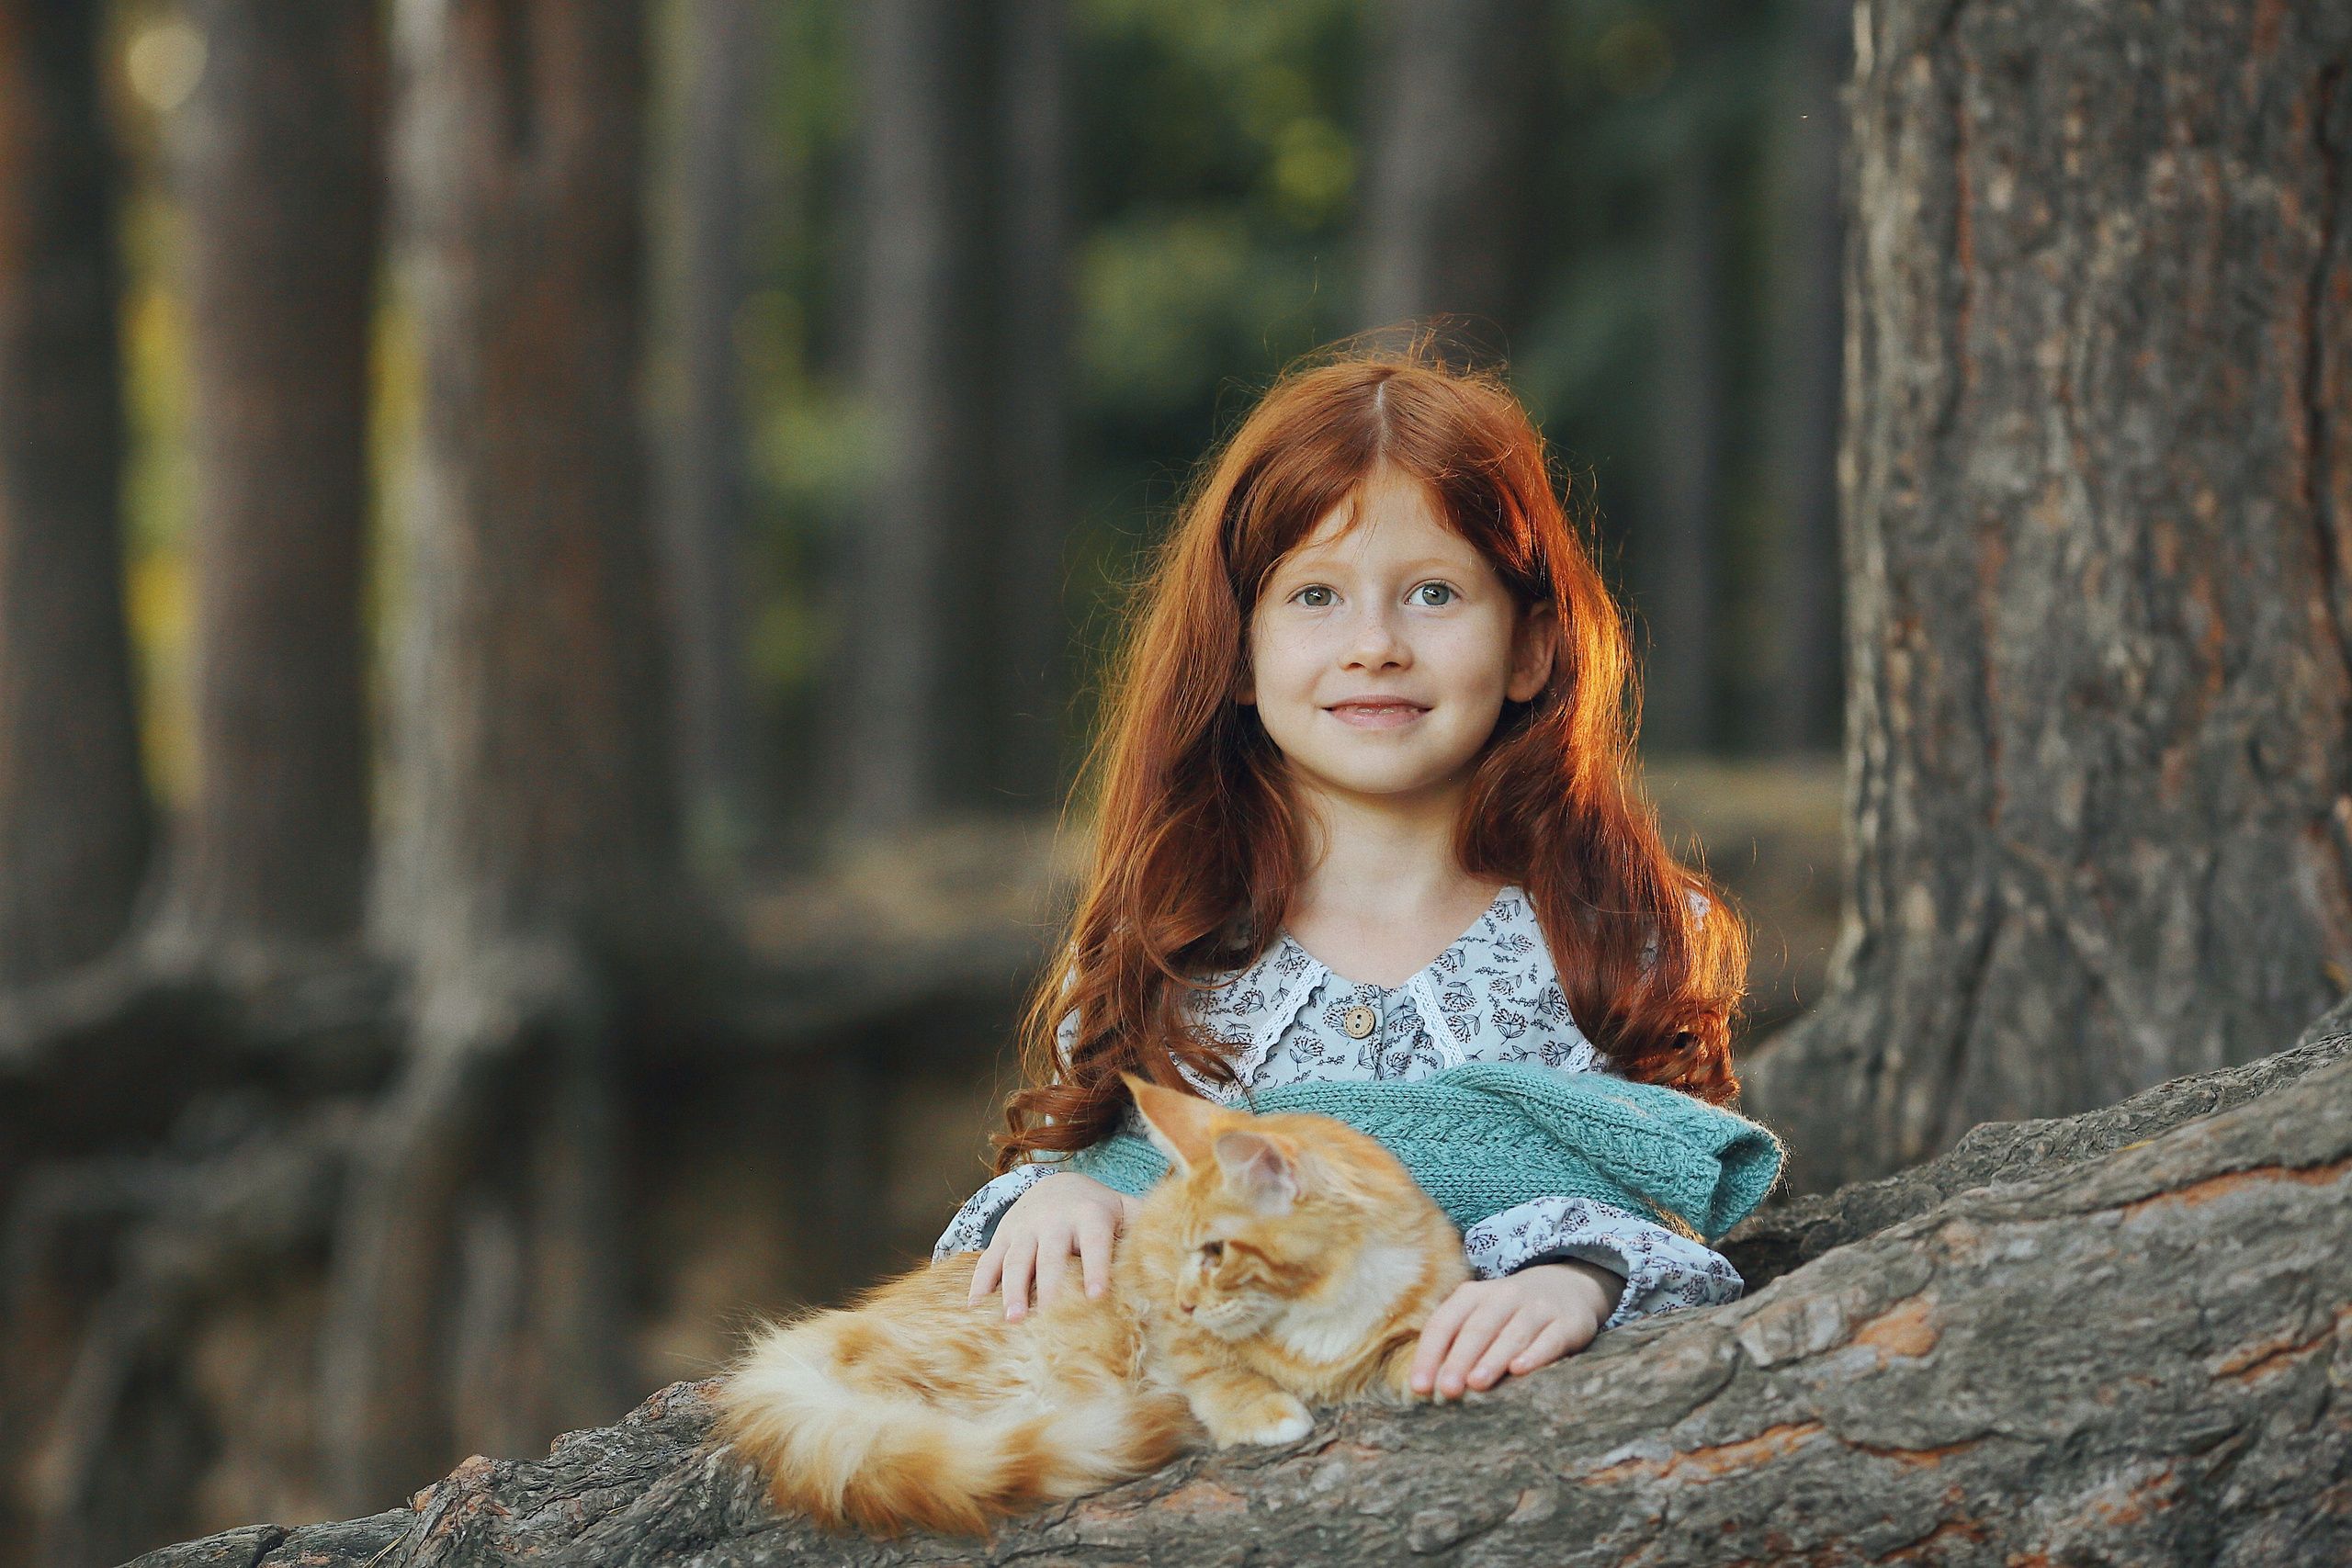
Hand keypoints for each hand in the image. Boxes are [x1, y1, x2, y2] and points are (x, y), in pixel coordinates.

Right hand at [967, 1172, 1139, 1320]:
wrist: (1057, 1183)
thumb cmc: (1100, 1210)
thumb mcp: (1125, 1211)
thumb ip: (1146, 1229)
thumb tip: (1181, 1258)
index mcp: (1090, 1215)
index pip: (1094, 1243)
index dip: (1096, 1268)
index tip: (1097, 1297)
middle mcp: (1054, 1220)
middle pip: (1050, 1257)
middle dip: (1049, 1288)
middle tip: (1049, 1320)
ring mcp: (1024, 1228)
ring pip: (1015, 1260)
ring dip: (1011, 1291)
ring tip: (1012, 1321)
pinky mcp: (1002, 1236)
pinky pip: (987, 1260)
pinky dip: (979, 1283)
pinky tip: (973, 1309)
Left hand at [1409, 1261, 1623, 1399]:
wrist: (1569, 1285)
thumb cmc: (1511, 1313)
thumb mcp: (1482, 1316)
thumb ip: (1457, 1342)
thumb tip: (1430, 1384)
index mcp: (1474, 1295)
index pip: (1444, 1322)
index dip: (1429, 1354)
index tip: (1419, 1387)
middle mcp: (1505, 1295)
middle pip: (1477, 1328)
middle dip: (1460, 1359)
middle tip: (1447, 1389)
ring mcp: (1538, 1307)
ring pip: (1512, 1334)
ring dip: (1492, 1359)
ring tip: (1476, 1383)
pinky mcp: (1568, 1322)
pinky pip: (1549, 1339)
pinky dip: (1534, 1354)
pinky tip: (1520, 1370)